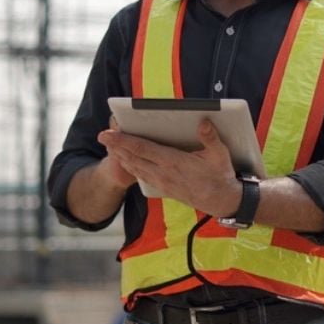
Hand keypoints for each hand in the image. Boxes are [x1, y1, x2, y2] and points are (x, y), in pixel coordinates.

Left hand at [100, 118, 242, 216]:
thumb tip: (204, 122)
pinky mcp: (163, 188)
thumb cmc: (220, 176)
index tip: (109, 134)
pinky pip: (141, 176)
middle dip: (116, 146)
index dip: (124, 141)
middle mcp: (163, 173)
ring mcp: (161, 182)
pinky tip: (126, 162)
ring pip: (135, 167)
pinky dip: (130, 167)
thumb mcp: (219, 155)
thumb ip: (210, 138)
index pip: (142, 149)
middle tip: (102, 136)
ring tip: (110, 146)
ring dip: (121, 156)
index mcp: (173, 162)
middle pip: (133, 158)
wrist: (220, 201)